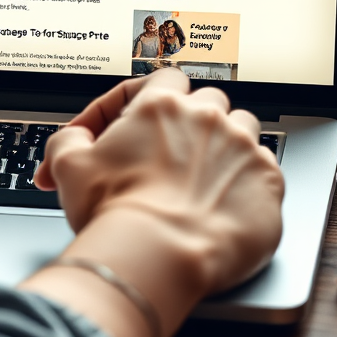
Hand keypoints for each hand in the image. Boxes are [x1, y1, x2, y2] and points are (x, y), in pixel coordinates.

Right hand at [34, 69, 283, 300]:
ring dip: (225, 145)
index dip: (148, 98)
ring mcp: (242, 148)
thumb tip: (73, 137)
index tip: (133, 122)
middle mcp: (206, 118)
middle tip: (172, 152)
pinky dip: (248, 181)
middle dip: (191, 121)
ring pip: (243, 129)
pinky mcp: (267, 183)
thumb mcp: (68, 166)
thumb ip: (68, 138)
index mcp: (161, 107)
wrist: (157, 256)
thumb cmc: (114, 213)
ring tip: (205, 175)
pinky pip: (266, 168)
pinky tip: (229, 200)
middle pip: (207, 102)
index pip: (163, 80)